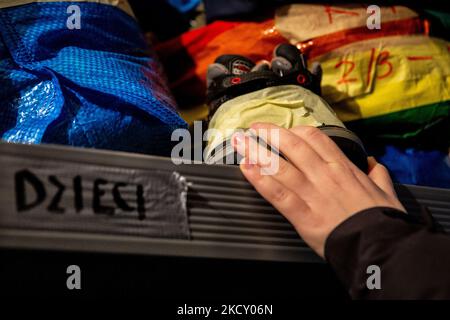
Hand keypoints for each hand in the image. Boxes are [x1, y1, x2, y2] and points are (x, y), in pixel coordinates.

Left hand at [231, 123, 405, 257]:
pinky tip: (246, 169)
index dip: (295, 131)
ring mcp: (312, 194)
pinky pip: (277, 193)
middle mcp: (325, 176)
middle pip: (292, 146)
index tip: (283, 130)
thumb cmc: (382, 221)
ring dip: (257, 151)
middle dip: (269, 133)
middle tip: (253, 128)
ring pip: (280, 166)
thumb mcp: (386, 193)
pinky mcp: (303, 215)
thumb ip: (378, 175)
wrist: (381, 247)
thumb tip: (374, 165)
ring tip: (240, 142)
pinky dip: (259, 180)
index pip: (315, 139)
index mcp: (343, 168)